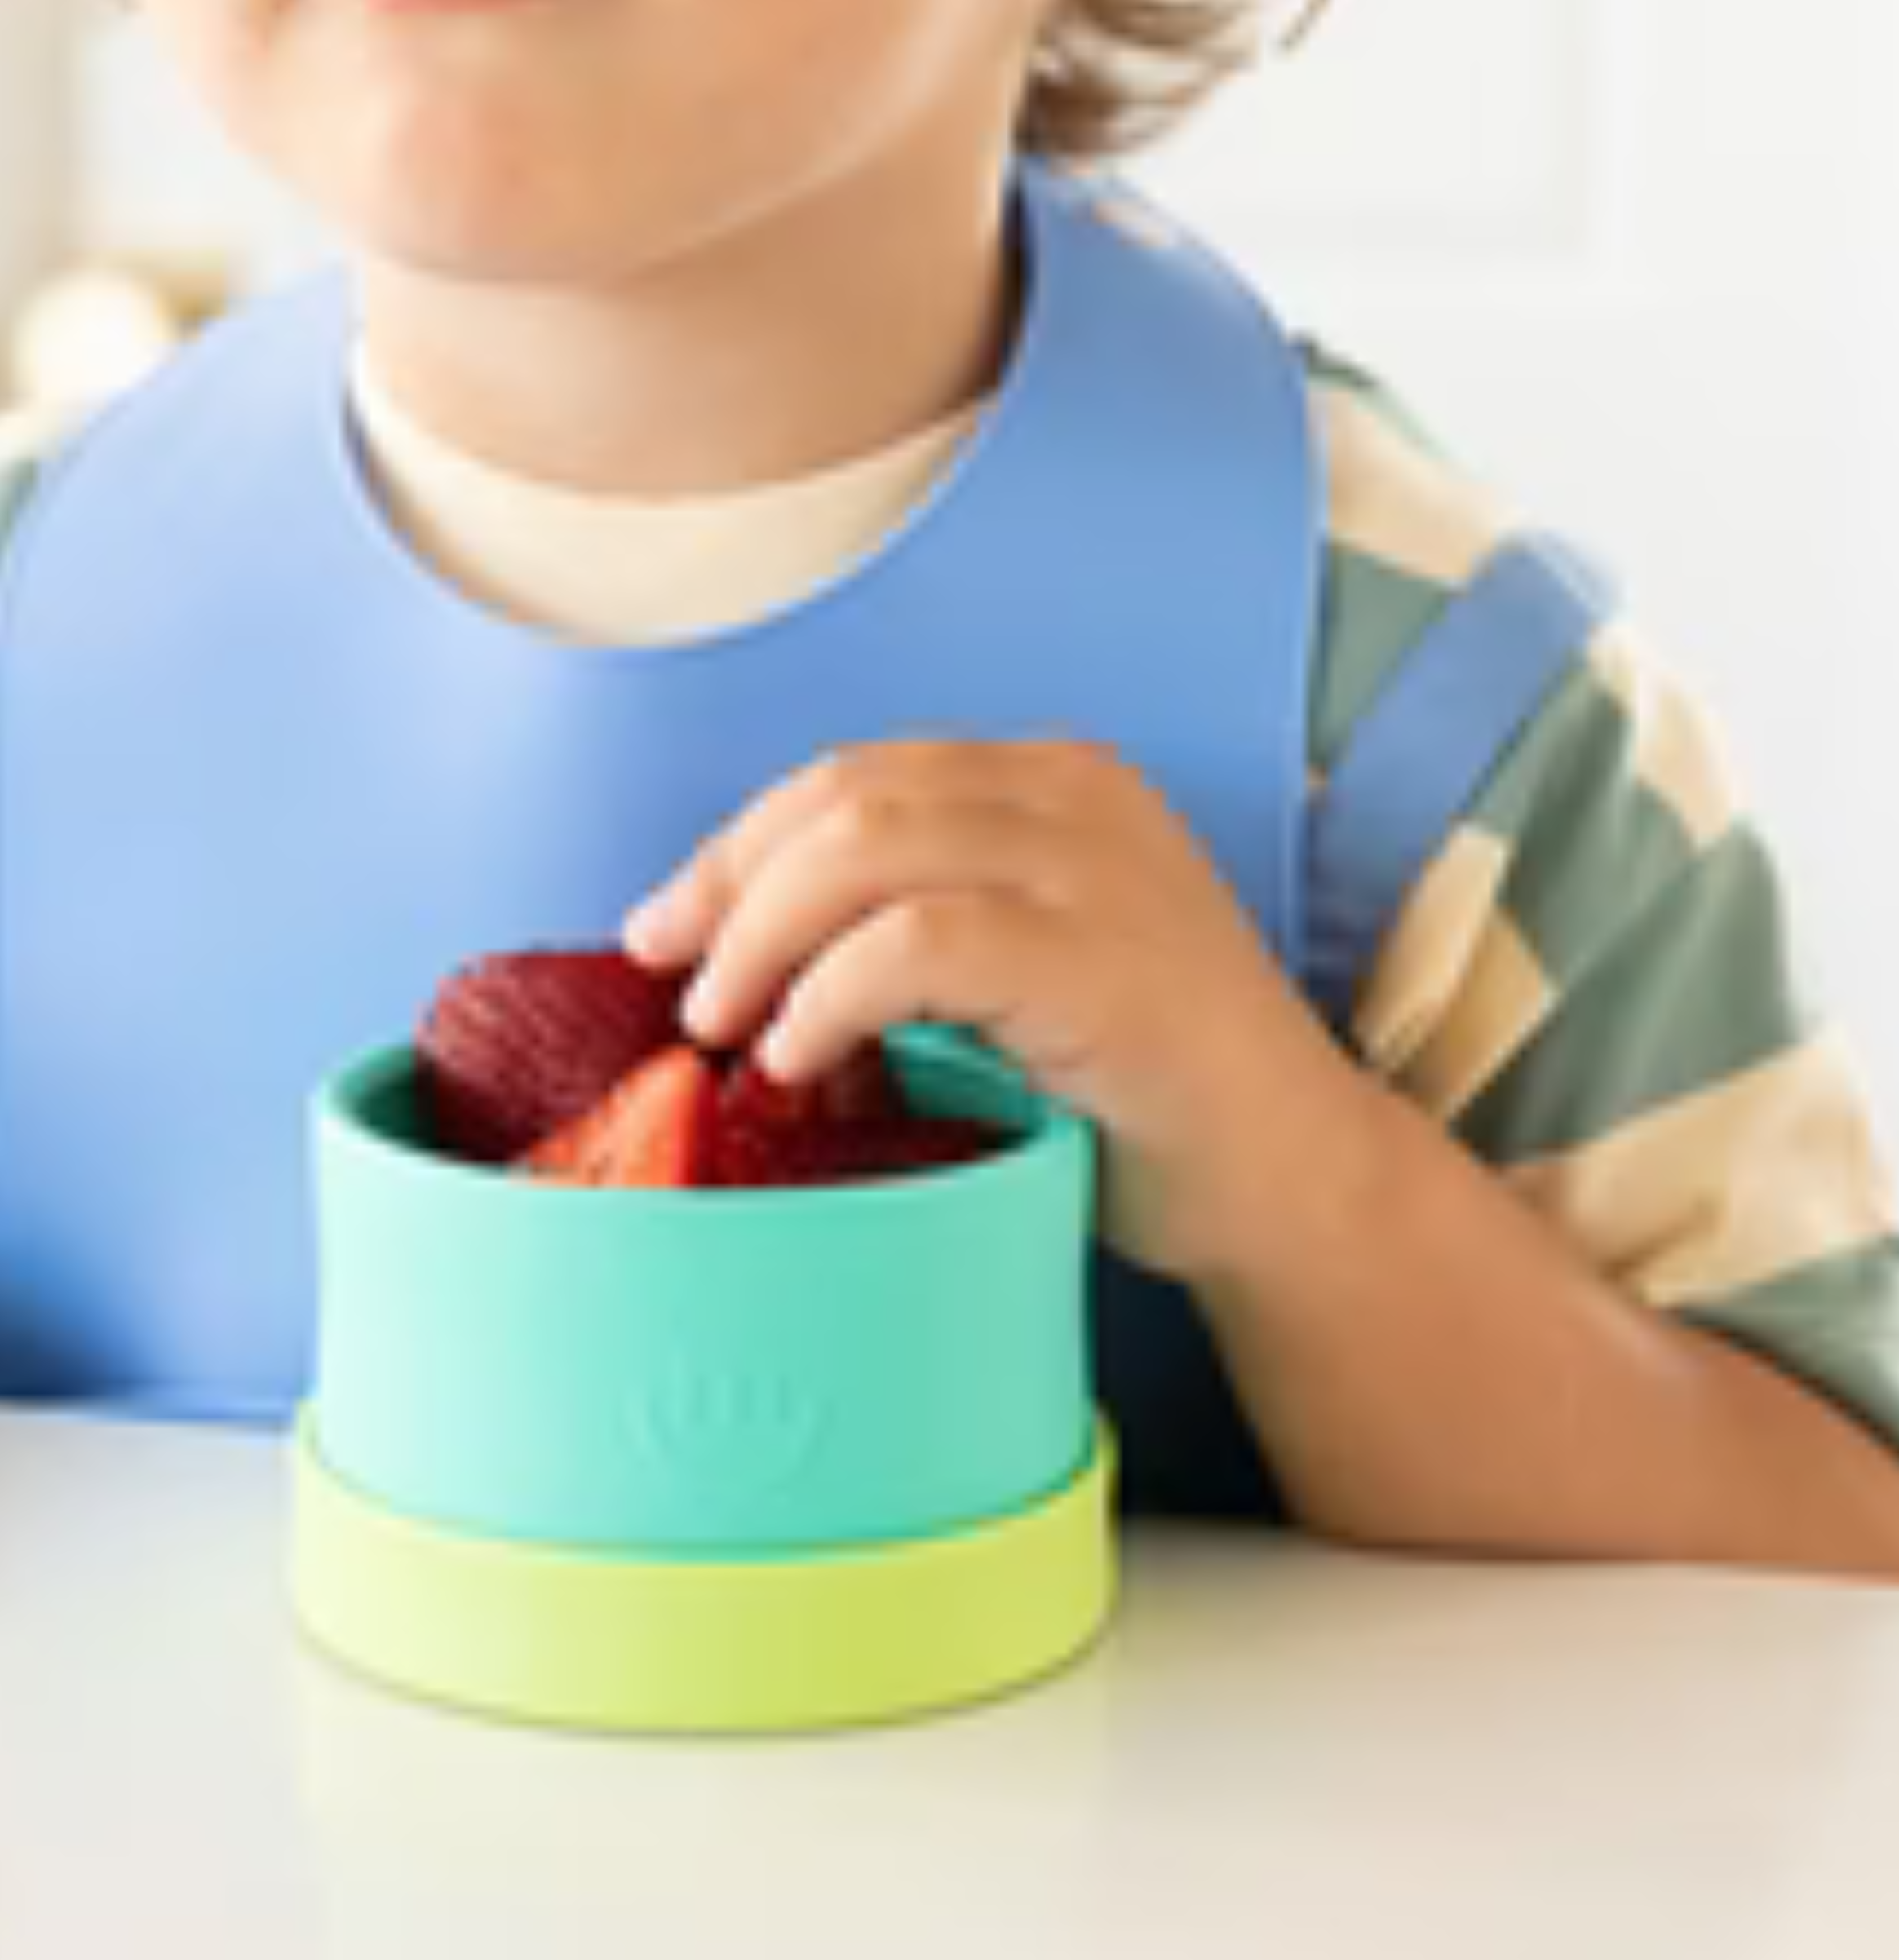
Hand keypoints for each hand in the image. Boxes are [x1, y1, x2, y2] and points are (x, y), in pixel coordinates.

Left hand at [625, 736, 1352, 1275]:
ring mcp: (1094, 871)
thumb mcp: (1013, 974)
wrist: (1292, 1182)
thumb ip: (907, 932)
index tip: (667, 926)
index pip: (854, 777)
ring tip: (725, 1026)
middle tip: (674, 978)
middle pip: (843, 797)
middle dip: (730, 882)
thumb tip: (725, 959)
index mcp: (1051, 783)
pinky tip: (801, 1056)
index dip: (739, 844)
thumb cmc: (1136, 1094)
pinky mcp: (1100, 960)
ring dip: (764, 936)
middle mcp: (1075, 798)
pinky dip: (831, 995)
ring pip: (866, 847)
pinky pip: (918, 942)